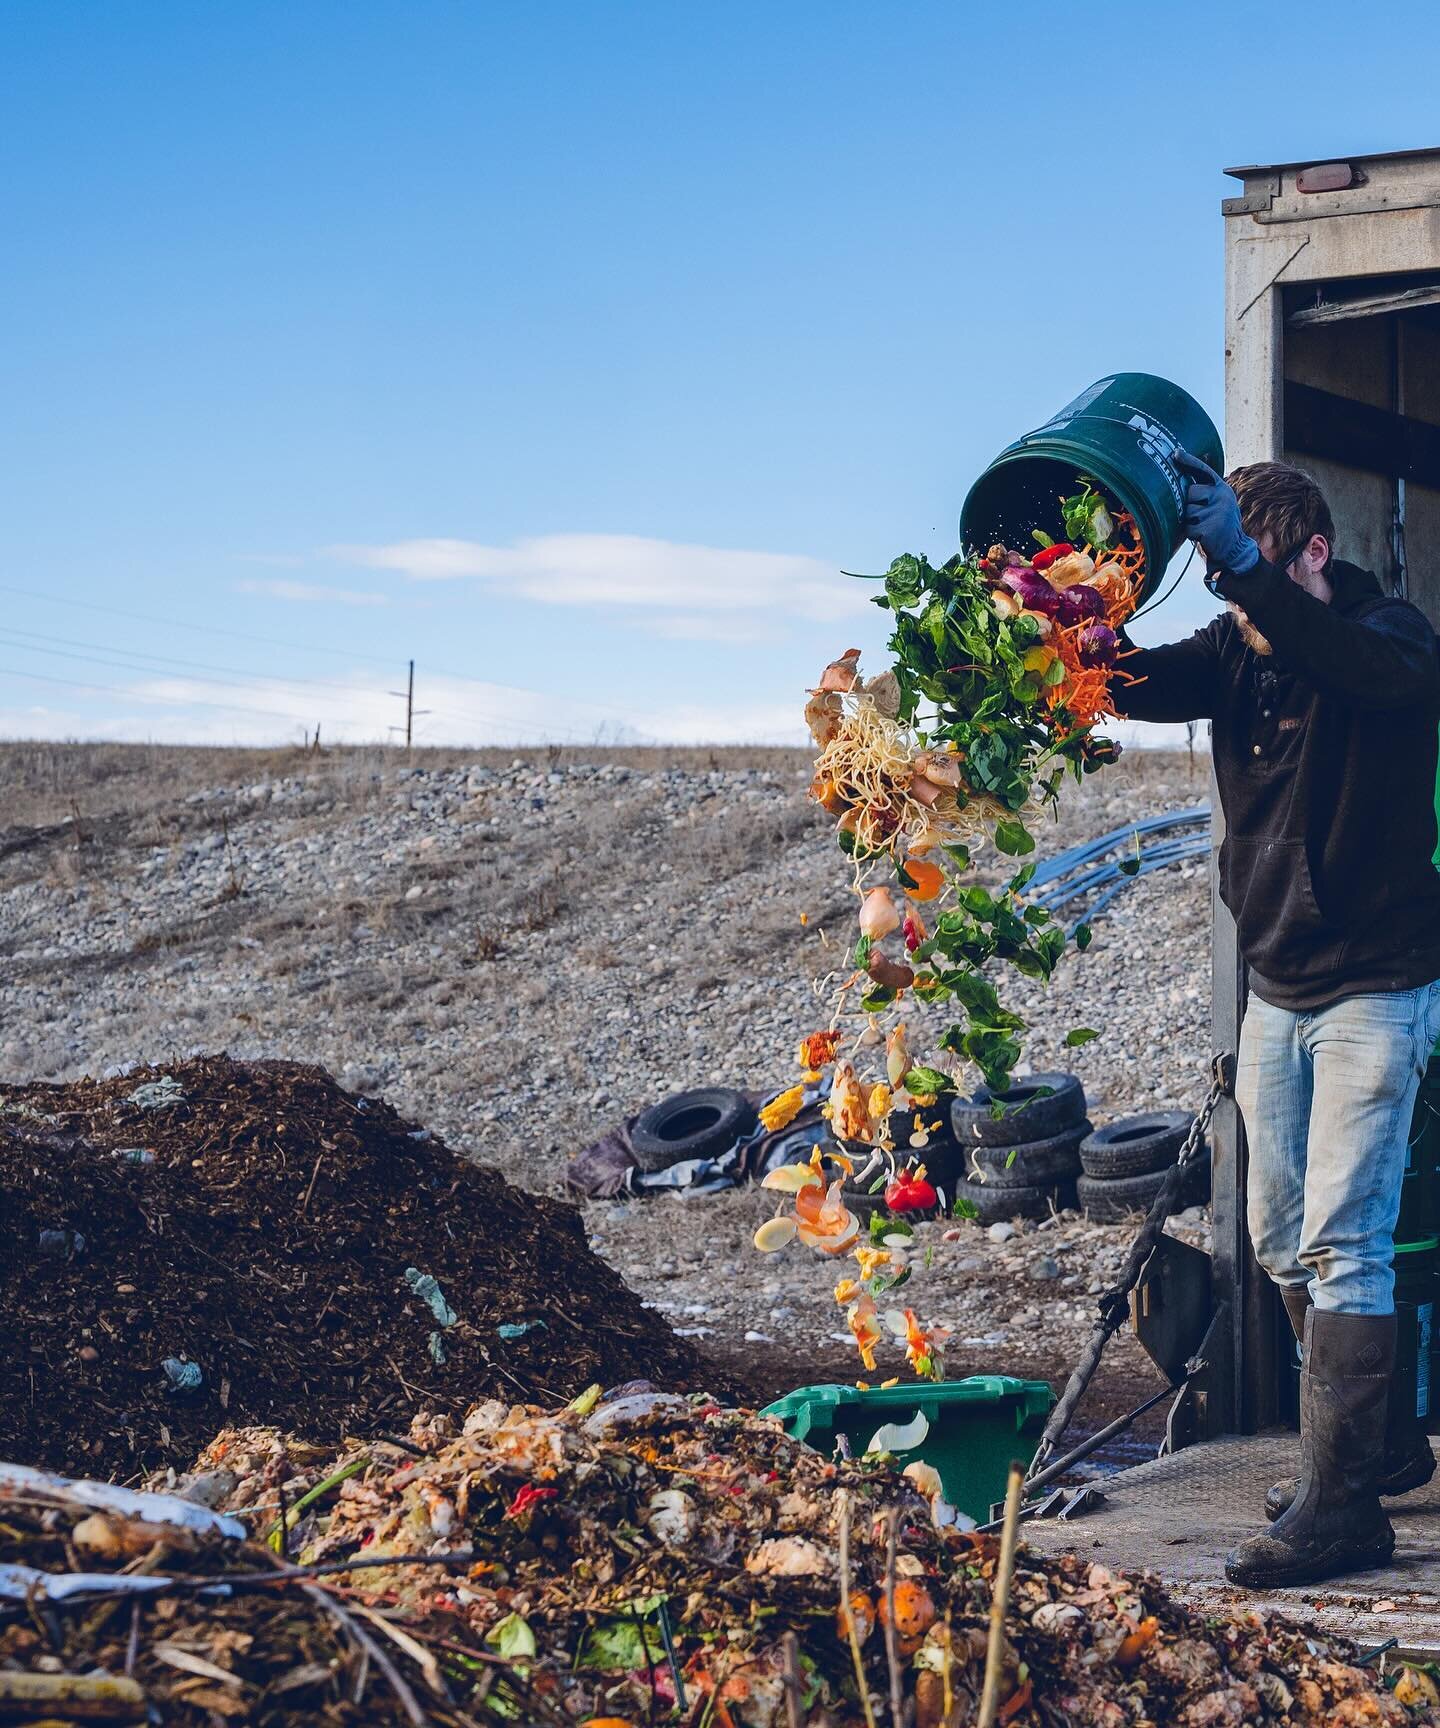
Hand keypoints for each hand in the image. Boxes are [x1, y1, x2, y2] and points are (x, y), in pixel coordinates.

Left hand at [1175, 449, 1258, 575]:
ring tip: (1202, 525)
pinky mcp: (1210, 528)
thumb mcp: (1217, 502)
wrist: (1234, 548)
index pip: (1203, 470)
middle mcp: (1222, 496)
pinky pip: (1187, 527)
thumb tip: (1179, 479)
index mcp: (1222, 487)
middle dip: (1188, 503)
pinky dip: (1190, 533)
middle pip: (1189, 492)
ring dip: (1189, 520)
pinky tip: (1203, 535)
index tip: (1175, 453)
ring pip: (1187, 511)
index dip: (1188, 461)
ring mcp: (1217, 512)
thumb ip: (1204, 490)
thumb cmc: (1218, 523)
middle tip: (1199, 515)